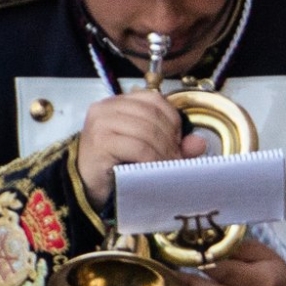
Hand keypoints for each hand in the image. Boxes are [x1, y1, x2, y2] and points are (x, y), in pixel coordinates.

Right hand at [77, 91, 204, 208]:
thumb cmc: (116, 164)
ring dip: (164, 150)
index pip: (154, 99)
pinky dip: (153, 159)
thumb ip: (174, 142)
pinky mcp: (99, 142)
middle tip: (175, 158)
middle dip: (170, 138)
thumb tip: (199, 143)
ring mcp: (100, 123)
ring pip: (147, 130)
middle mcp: (106, 107)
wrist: (86, 186)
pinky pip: (138, 147)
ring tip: (167, 165)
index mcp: (118, 102)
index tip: (177, 140)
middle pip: (152, 115)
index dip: (172, 119)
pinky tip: (155, 168)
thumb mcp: (148, 148)